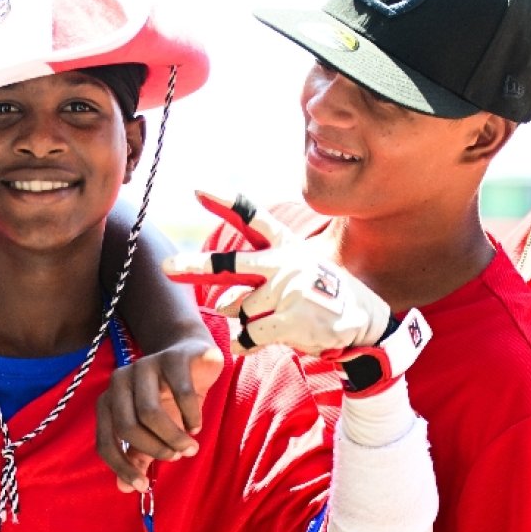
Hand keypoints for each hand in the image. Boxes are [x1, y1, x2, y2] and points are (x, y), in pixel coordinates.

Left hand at [95, 339, 223, 492]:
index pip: (105, 441)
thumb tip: (123, 488)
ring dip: (173, 436)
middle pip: (128, 426)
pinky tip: (196, 425)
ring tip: (190, 446)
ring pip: (151, 412)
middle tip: (177, 456)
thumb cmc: (169, 397)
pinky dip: (191, 416)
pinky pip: (181, 393)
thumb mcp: (152, 429)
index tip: (143, 487)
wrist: (192, 355)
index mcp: (108, 401)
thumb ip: (137, 455)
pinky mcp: (172, 357)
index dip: (121, 467)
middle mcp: (120, 381)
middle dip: (155, 449)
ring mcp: (144, 365)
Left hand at [164, 192, 390, 355]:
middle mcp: (285, 264)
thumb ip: (256, 276)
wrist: (364, 320)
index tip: (197, 189)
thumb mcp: (297, 267)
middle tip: (166, 267)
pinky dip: (250, 342)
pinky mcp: (290, 320)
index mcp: (286, 245)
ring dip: (249, 320)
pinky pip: (248, 335)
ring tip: (280, 317)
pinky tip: (275, 336)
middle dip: (196, 266)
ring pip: (239, 310)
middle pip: (230, 265)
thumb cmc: (321, 293)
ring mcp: (287, 291)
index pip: (252, 218)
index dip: (224, 203)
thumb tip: (219, 304)